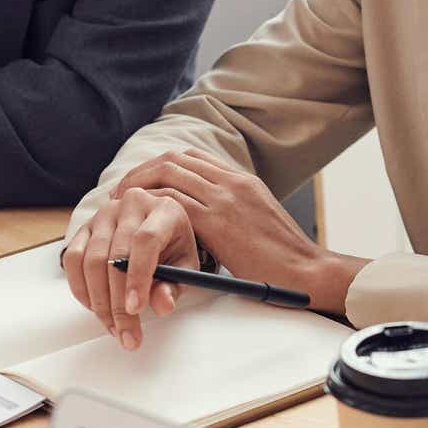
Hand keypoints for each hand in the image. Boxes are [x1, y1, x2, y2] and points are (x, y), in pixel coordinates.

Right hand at [60, 187, 196, 350]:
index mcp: (163, 209)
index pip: (145, 241)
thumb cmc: (174, 248)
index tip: (136, 309)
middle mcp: (130, 205)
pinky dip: (81, 288)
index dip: (138, 277)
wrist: (158, 228)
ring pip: (91, 260)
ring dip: (99, 301)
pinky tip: (95, 307)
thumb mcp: (185, 267)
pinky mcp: (84, 228)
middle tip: (126, 334)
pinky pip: (73, 259)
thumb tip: (162, 304)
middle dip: (118, 303)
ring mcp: (104, 215)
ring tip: (114, 327)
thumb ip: (175, 286)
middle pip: (115, 256)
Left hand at [111, 150, 366, 310]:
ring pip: (168, 175)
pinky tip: (137, 224)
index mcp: (242, 179)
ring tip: (121, 206)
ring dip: (138, 188)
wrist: (307, 271)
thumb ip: (233, 212)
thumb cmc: (284, 259)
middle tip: (121, 191)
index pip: (192, 156)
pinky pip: (173, 205)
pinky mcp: (219, 222)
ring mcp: (226, 198)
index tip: (141, 182)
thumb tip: (203, 222)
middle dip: (141, 172)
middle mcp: (232, 181)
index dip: (160, 166)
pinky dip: (149, 209)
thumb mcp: (258, 221)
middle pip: (174, 159)